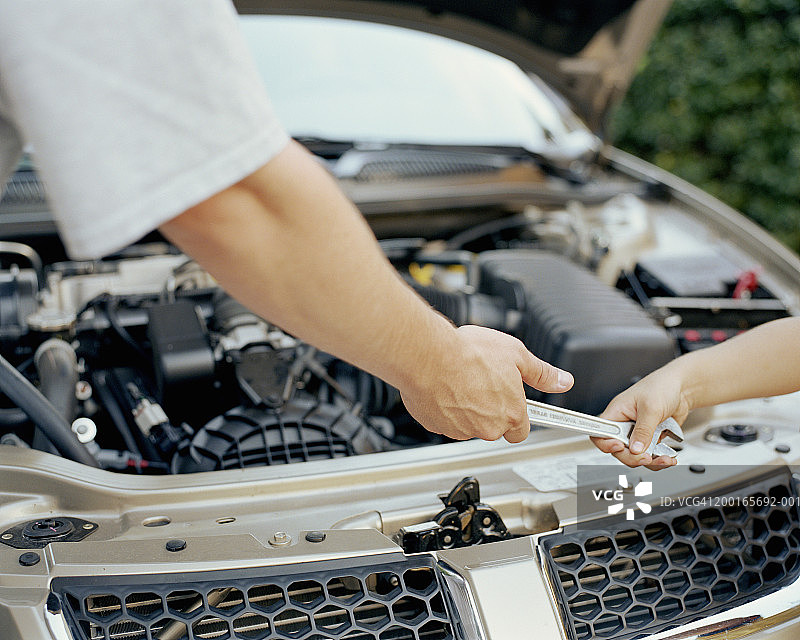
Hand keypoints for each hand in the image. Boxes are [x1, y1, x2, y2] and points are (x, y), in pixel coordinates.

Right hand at [398, 325, 573, 442]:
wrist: (428, 355)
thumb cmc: (468, 353)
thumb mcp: (516, 354)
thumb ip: (542, 373)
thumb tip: (562, 381)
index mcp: (511, 413)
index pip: (521, 430)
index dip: (516, 414)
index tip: (510, 402)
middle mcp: (487, 427)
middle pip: (494, 428)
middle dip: (490, 410)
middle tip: (482, 383)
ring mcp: (460, 430)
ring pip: (469, 425)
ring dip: (467, 409)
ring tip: (460, 381)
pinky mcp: (437, 427)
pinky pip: (445, 421)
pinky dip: (445, 408)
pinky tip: (444, 387)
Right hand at [591, 365, 688, 469]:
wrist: (682, 388)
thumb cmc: (661, 387)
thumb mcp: (651, 408)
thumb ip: (643, 430)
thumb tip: (635, 449)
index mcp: (617, 413)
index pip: (600, 434)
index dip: (606, 444)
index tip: (620, 447)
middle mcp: (624, 425)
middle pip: (619, 450)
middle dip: (633, 457)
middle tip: (646, 457)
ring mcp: (637, 434)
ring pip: (635, 456)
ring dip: (650, 461)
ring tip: (664, 459)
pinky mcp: (650, 439)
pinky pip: (650, 455)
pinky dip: (659, 460)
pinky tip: (668, 457)